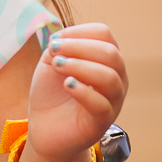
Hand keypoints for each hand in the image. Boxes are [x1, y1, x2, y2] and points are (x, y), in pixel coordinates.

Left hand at [28, 22, 127, 161]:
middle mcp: (116, 78)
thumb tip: (62, 39)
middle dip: (78, 47)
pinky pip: (101, 105)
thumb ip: (58, 48)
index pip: (104, 34)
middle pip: (110, 53)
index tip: (54, 42)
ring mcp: (112, 101)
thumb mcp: (51, 64)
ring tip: (57, 66)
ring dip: (80, 66)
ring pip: (110, 78)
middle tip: (53, 52)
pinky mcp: (102, 122)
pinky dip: (83, 91)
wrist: (45, 129)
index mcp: (105, 61)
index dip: (78, 32)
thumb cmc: (52, 95)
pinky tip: (67, 84)